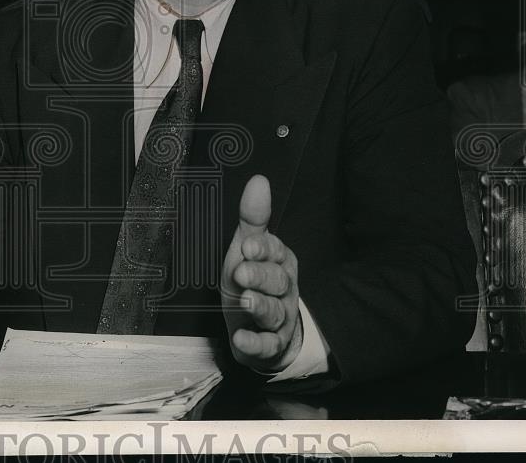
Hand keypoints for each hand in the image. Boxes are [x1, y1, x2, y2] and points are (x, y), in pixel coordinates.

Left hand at [221, 174, 301, 372]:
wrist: (263, 328)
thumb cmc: (252, 280)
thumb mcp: (248, 248)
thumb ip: (253, 218)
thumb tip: (259, 180)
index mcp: (279, 261)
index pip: (275, 252)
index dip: (262, 249)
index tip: (247, 246)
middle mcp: (284, 289)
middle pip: (276, 281)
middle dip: (260, 276)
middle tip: (242, 272)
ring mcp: (280, 318)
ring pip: (273, 311)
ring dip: (260, 306)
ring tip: (245, 301)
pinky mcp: (271, 345)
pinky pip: (266, 345)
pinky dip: (254, 344)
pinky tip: (241, 339)